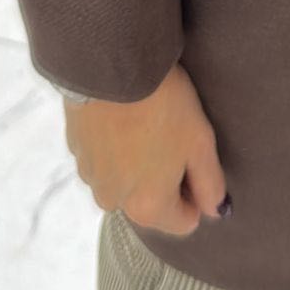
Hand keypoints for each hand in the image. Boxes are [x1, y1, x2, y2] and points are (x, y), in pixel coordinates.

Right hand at [64, 61, 229, 234]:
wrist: (112, 67)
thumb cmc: (163, 106)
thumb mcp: (200, 144)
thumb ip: (211, 185)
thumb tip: (214, 210)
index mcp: (148, 207)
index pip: (184, 221)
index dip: (196, 192)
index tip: (196, 159)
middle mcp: (114, 202)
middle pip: (151, 203)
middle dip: (164, 179)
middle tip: (173, 136)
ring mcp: (91, 177)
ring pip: (124, 181)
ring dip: (136, 163)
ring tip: (147, 123)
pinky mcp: (75, 150)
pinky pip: (102, 160)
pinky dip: (114, 146)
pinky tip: (124, 117)